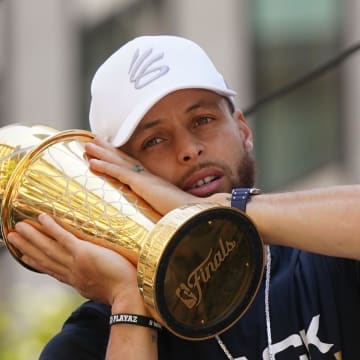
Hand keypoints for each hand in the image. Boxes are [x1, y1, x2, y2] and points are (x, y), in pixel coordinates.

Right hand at [7, 213, 140, 306]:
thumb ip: (95, 282)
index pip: (52, 269)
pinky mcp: (83, 252)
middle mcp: (71, 272)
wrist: (129, 294)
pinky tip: (42, 218)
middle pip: (44, 258)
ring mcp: (75, 262)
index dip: (37, 262)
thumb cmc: (123, 291)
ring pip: (49, 248)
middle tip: (12, 237)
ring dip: (32, 237)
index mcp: (76, 281)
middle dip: (27, 247)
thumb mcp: (103, 290)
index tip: (26, 255)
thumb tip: (96, 279)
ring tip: (18, 228)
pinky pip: (64, 238)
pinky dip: (51, 228)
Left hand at [85, 138, 228, 214]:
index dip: (121, 158)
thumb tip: (170, 213)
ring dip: (102, 153)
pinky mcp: (143, 184)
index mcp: (155, 183)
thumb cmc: (190, 215)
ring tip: (88, 145)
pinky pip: (119, 173)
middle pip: (124, 159)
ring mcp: (146, 179)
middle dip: (108, 149)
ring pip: (119, 162)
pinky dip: (105, 166)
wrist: (199, 215)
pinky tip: (92, 162)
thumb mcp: (175, 209)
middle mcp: (149, 177)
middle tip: (94, 141)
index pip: (134, 167)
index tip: (109, 151)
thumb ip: (169, 207)